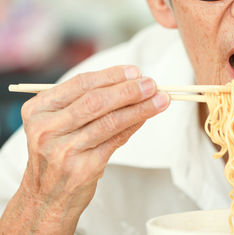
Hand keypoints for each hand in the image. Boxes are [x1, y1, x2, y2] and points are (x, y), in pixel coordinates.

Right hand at [0, 65, 169, 233]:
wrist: (45, 198)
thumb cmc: (55, 155)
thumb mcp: (57, 125)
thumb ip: (84, 103)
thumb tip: (129, 83)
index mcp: (37, 110)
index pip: (80, 84)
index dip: (111, 76)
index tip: (135, 71)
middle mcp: (47, 129)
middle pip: (96, 101)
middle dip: (128, 90)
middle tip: (151, 84)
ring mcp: (64, 150)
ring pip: (110, 121)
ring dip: (140, 108)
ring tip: (160, 99)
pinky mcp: (83, 168)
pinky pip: (116, 139)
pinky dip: (134, 125)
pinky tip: (147, 116)